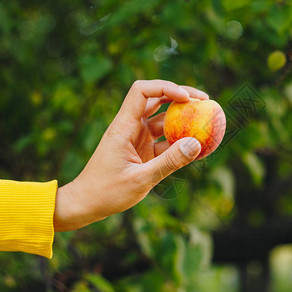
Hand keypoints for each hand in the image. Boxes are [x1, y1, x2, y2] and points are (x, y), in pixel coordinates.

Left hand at [53, 80, 207, 231]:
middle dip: (180, 96)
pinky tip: (196, 146)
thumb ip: (169, 162)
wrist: (86, 204)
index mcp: (123, 126)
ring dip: (182, 119)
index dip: (166, 88)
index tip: (187, 98)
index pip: (142, 91)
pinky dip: (179, 141)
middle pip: (156, 99)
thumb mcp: (141, 179)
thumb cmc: (107, 192)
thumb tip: (196, 144)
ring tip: (206, 120)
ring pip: (162, 119)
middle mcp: (130, 127)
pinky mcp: (142, 150)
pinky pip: (164, 140)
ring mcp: (136, 137)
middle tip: (205, 101)